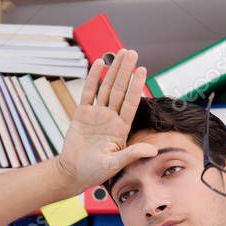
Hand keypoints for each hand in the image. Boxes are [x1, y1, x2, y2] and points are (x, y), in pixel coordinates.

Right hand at [55, 49, 157, 194]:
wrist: (72, 173)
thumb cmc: (93, 172)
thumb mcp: (114, 164)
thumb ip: (132, 154)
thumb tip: (153, 150)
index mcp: (120, 129)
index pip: (131, 102)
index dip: (136, 86)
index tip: (142, 70)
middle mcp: (110, 118)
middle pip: (120, 90)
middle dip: (126, 71)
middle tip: (132, 52)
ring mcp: (96, 115)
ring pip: (106, 88)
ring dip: (113, 70)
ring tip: (120, 53)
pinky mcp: (82, 114)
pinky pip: (88, 93)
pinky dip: (93, 78)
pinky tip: (99, 64)